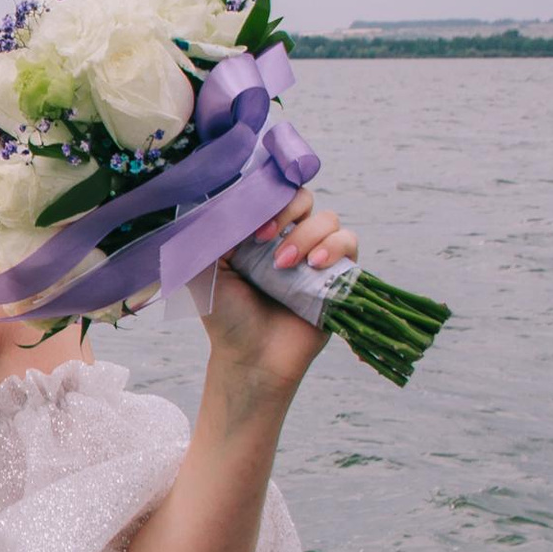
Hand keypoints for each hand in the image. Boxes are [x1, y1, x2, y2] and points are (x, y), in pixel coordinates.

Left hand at [196, 191, 359, 397]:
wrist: (251, 360)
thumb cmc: (225, 318)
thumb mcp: (203, 271)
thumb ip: (206, 234)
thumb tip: (218, 199)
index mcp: (258, 232)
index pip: (273, 192)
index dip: (266, 196)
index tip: (251, 221)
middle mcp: (288, 239)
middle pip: (303, 197)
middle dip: (287, 212)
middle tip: (265, 241)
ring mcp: (315, 256)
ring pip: (328, 219)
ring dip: (308, 235)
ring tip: (286, 265)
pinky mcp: (338, 276)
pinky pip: (350, 243)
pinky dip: (334, 246)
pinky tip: (314, 265)